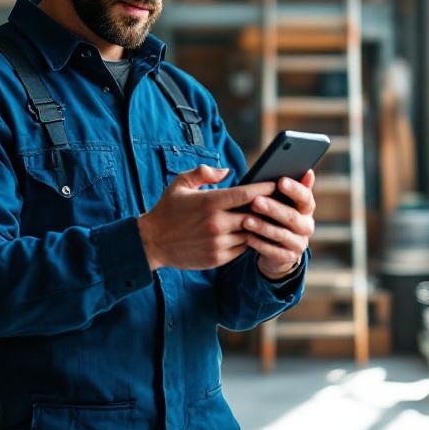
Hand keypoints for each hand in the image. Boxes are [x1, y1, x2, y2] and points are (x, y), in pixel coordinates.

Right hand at [138, 165, 276, 270]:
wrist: (152, 241)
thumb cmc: (168, 209)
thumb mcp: (180, 184)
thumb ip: (203, 173)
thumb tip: (227, 171)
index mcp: (209, 202)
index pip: (247, 194)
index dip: (264, 188)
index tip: (276, 184)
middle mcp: (216, 223)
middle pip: (254, 215)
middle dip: (265, 209)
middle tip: (276, 203)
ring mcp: (218, 242)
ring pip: (250, 234)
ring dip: (256, 227)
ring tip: (265, 219)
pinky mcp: (217, 258)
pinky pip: (241, 249)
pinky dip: (246, 241)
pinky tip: (248, 234)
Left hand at [243, 170, 315, 279]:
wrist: (276, 248)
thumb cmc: (275, 216)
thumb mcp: (281, 200)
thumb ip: (289, 187)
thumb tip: (307, 171)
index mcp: (306, 208)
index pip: (305, 197)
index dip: (294, 190)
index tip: (280, 181)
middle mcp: (306, 225)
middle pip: (292, 217)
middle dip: (273, 208)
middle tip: (256, 201)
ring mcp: (299, 243)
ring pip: (281, 234)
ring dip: (263, 227)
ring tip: (246, 220)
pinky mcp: (288, 258)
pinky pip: (274, 251)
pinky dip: (260, 244)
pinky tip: (247, 238)